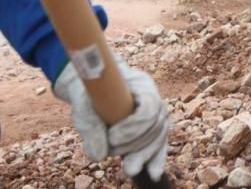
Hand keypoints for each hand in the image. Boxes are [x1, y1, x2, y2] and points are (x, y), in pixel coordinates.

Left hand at [54, 56, 170, 179]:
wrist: (92, 86)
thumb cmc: (87, 93)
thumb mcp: (83, 106)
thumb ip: (91, 128)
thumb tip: (100, 156)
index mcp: (141, 83)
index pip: (149, 107)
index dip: (134, 127)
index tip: (111, 137)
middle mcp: (154, 97)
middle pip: (157, 124)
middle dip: (138, 145)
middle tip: (114, 153)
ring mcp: (155, 112)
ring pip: (160, 136)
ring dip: (145, 154)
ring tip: (129, 169)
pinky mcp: (151, 127)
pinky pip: (159, 143)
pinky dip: (156, 158)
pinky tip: (154, 174)